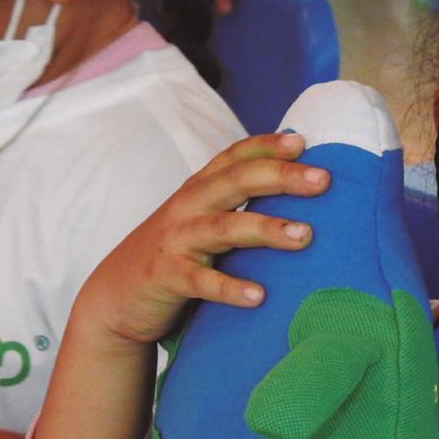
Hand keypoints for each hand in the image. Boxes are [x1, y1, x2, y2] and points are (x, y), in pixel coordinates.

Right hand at [33, 132, 328, 438]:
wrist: (115, 298)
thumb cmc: (176, 256)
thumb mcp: (203, 221)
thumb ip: (239, 205)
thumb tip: (299, 191)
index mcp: (199, 190)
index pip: (234, 157)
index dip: (266, 145)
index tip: (303, 141)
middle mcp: (187, 207)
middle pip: (236, 182)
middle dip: (280, 177)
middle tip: (323, 180)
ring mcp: (175, 241)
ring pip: (224, 228)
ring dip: (266, 229)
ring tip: (305, 235)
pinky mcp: (166, 277)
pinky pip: (201, 281)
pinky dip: (230, 288)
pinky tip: (259, 297)